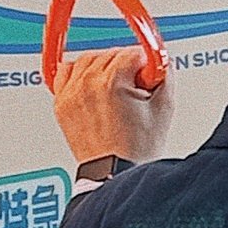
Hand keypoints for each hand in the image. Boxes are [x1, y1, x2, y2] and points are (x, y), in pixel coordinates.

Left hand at [51, 43, 175, 166]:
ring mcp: (71, 94)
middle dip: (126, 67)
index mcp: (112, 82)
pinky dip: (79, 74)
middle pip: (111, 54)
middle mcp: (87, 84)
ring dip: (104, 67)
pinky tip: (91, 83)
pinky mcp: (62, 104)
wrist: (114, 174)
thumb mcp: (164, 108)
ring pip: (88, 60)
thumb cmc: (135, 149)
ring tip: (116, 86)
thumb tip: (161, 62)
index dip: (145, 66)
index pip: (132, 53)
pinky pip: (65, 74)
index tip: (148, 77)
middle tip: (136, 87)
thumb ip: (165, 75)